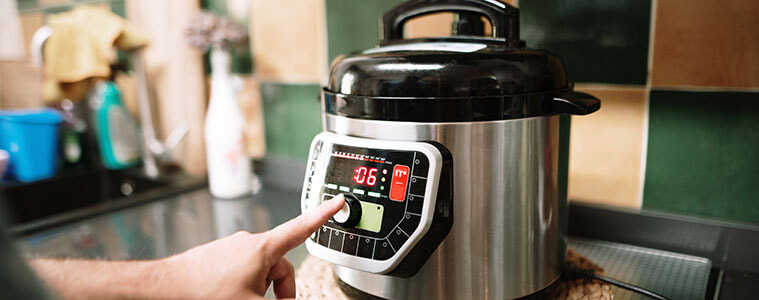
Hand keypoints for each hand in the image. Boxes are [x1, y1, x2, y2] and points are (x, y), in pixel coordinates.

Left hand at [161, 195, 344, 298]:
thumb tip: (292, 299)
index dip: (322, 215)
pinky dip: (243, 286)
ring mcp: (232, 249)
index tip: (337, 201)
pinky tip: (229, 296)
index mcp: (263, 249)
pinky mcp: (218, 257)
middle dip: (281, 289)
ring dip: (260, 290)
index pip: (301, 228)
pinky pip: (241, 270)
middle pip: (280, 265)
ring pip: (260, 270)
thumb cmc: (203, 293)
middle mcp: (248, 243)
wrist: (164, 289)